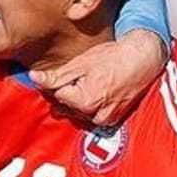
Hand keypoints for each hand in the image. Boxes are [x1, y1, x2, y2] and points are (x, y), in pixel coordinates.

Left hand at [29, 29, 166, 125]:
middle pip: (67, 106)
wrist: (142, 58)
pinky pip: (94, 116)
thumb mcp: (80, 64)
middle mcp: (95, 115)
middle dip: (66, 93)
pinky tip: (96, 91)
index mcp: (84, 102)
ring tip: (88, 82)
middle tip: (78, 75)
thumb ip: (56, 76)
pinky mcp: (115, 119)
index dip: (57, 82)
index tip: (66, 72)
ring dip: (77, 101)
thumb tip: (34, 78)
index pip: (56, 95)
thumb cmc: (112, 57)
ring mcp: (106, 119)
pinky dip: (91, 106)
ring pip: (79, 113)